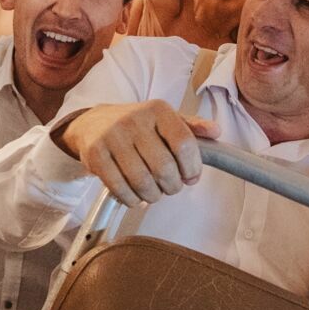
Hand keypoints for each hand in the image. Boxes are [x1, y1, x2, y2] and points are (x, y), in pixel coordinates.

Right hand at [57, 101, 218, 207]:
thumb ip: (191, 127)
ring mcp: (112, 136)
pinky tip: (135, 197)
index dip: (192, 168)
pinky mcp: (95, 154)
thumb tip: (216, 132)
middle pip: (164, 167)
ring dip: (152, 196)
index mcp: (157, 109)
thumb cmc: (136, 126)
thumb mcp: (165, 120)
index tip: (190, 177)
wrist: (92, 124)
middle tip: (170, 188)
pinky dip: (131, 199)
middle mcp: (134, 120)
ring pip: (142, 181)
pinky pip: (119, 187)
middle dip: (172, 186)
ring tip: (153, 193)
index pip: (184, 144)